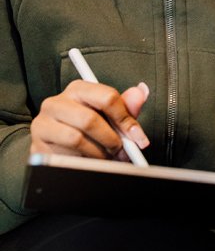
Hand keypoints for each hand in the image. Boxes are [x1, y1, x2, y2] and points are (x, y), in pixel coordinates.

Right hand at [30, 80, 150, 159]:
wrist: (61, 150)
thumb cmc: (90, 131)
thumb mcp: (111, 118)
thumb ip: (126, 108)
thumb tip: (141, 91)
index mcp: (78, 89)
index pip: (107, 97)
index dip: (126, 119)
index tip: (137, 137)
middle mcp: (56, 102)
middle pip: (90, 120)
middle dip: (111, 140)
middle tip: (121, 151)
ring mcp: (43, 123)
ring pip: (76, 138)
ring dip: (98, 153)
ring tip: (106, 156)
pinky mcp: (37, 144)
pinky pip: (65, 154)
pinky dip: (83, 160)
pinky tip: (88, 159)